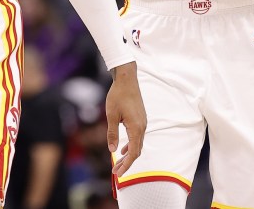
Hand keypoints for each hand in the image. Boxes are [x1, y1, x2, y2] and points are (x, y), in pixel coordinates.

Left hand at [106, 62, 146, 176]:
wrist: (127, 80)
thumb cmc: (118, 96)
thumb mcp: (111, 115)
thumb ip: (112, 133)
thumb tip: (112, 150)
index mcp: (136, 128)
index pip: (132, 153)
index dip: (125, 164)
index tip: (117, 173)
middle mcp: (142, 127)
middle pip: (136, 151)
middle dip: (126, 163)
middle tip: (116, 172)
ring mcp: (143, 123)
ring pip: (137, 144)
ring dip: (128, 155)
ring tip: (118, 163)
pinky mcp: (140, 119)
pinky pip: (137, 137)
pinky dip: (130, 145)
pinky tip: (122, 148)